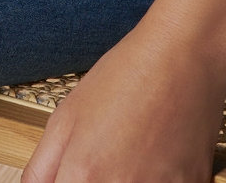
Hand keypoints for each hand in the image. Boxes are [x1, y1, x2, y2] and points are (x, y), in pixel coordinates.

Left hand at [22, 12, 225, 182]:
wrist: (184, 55)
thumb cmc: (127, 76)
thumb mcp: (65, 117)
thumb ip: (42, 169)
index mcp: (83, 175)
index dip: (66, 182)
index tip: (70, 174)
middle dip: (92, 181)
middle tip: (102, 159)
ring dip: (124, 181)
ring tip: (129, 155)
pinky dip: (155, 181)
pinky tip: (154, 159)